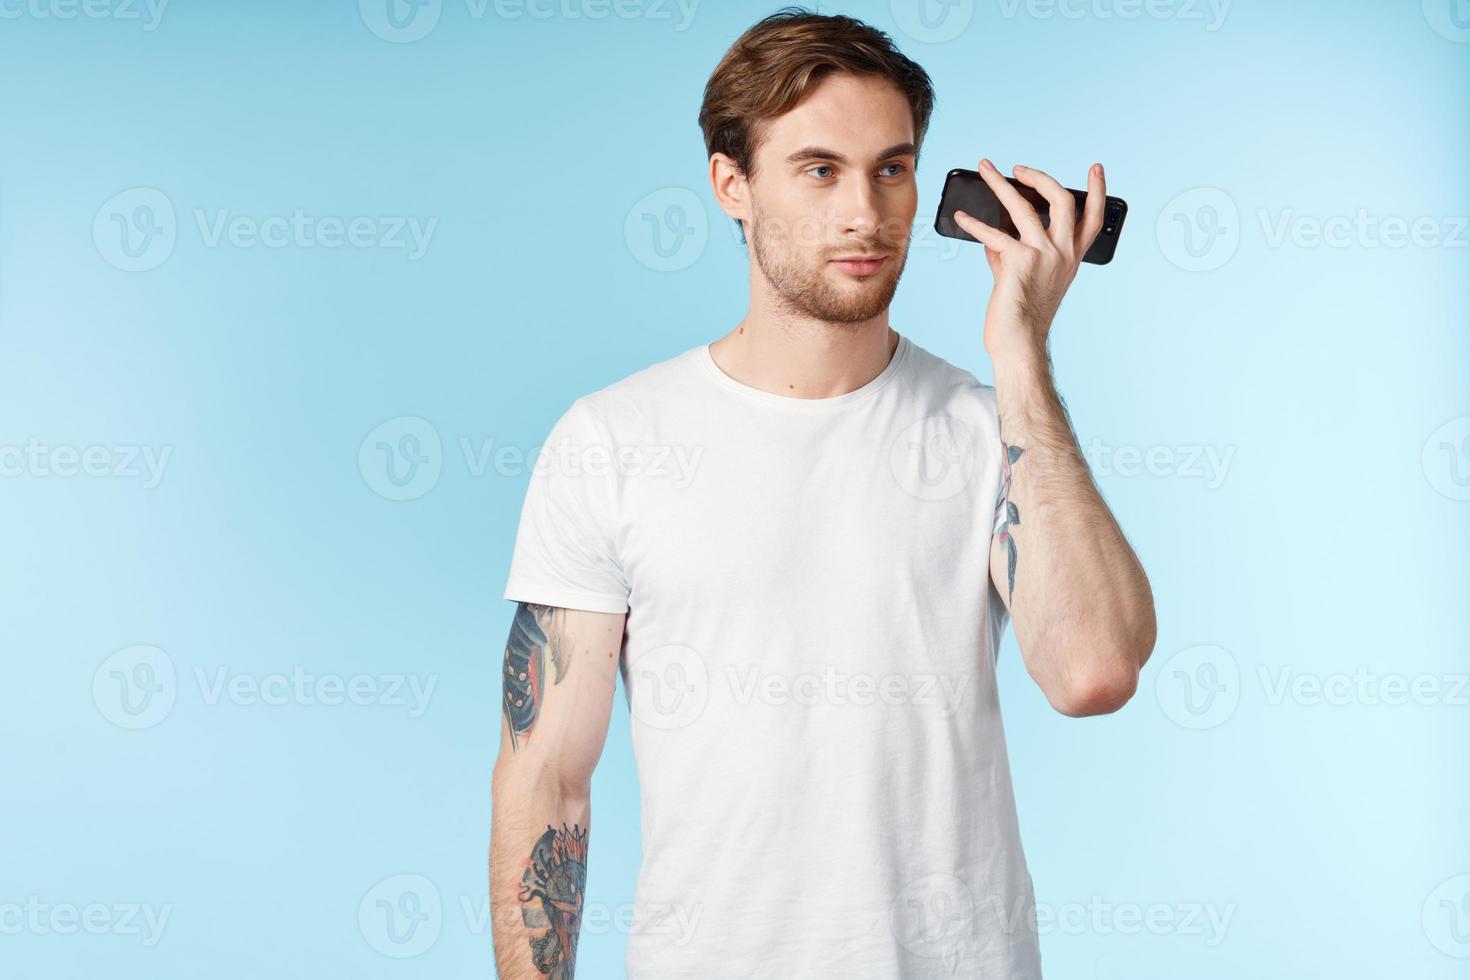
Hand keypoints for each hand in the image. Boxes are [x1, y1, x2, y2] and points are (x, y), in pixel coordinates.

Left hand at [952, 159, 1105, 366]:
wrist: (1018, 343)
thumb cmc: (1021, 315)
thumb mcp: (1023, 276)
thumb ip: (1011, 252)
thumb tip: (992, 234)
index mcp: (1072, 257)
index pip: (1093, 219)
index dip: (1098, 191)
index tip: (1096, 168)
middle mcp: (1063, 253)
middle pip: (1062, 200)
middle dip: (1039, 177)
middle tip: (1019, 168)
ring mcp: (1044, 254)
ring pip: (1023, 205)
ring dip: (999, 184)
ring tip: (985, 169)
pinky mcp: (1019, 261)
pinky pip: (992, 234)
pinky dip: (972, 224)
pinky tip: (960, 218)